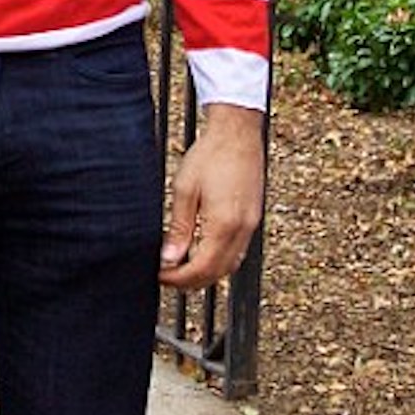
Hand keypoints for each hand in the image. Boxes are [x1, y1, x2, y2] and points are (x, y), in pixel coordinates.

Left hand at [160, 104, 265, 291]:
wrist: (237, 133)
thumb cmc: (210, 155)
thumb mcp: (184, 190)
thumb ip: (179, 228)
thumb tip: (170, 258)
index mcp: (223, 224)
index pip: (201, 268)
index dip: (178, 278)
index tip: (160, 276)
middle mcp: (242, 228)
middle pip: (217, 272)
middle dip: (191, 281)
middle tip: (167, 278)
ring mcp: (251, 224)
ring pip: (231, 265)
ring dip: (207, 274)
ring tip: (182, 270)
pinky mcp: (253, 218)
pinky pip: (238, 251)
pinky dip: (220, 260)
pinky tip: (203, 254)